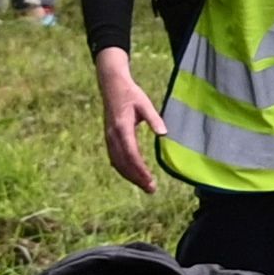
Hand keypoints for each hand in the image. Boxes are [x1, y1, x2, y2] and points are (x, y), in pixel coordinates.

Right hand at [93, 50, 162, 191]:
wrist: (111, 85)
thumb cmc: (131, 94)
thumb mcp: (145, 103)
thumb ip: (155, 118)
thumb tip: (164, 133)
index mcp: (122, 128)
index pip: (131, 154)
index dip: (140, 170)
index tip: (151, 181)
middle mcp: (113, 135)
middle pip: (123, 163)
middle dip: (136, 178)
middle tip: (151, 189)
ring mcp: (109, 137)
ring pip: (117, 162)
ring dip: (130, 176)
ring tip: (145, 186)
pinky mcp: (109, 137)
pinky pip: (114, 157)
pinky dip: (123, 169)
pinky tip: (132, 176)